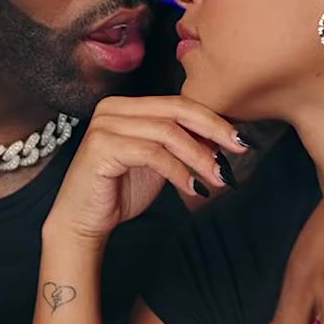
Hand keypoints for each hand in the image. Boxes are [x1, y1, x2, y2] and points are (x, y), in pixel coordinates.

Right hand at [44, 96, 245, 245]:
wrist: (84, 220)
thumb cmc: (120, 191)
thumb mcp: (160, 163)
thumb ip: (183, 145)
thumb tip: (222, 139)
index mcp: (128, 106)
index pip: (179, 104)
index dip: (213, 119)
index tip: (240, 139)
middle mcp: (114, 108)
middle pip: (176, 110)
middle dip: (212, 130)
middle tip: (238, 149)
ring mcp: (105, 125)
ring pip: (167, 132)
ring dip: (199, 156)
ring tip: (217, 177)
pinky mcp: (101, 146)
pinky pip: (152, 153)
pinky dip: (178, 170)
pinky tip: (192, 187)